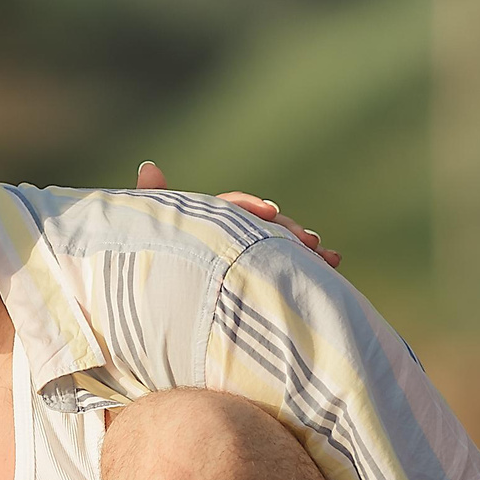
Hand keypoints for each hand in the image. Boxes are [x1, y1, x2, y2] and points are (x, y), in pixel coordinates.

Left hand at [134, 161, 336, 267]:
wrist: (152, 313)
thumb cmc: (150, 267)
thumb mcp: (146, 238)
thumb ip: (151, 205)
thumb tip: (149, 166)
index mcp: (206, 221)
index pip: (231, 207)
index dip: (250, 207)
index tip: (269, 212)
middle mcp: (231, 235)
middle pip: (264, 226)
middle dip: (288, 230)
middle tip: (309, 240)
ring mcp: (248, 258)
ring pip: (282, 247)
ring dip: (307, 247)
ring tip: (328, 256)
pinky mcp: (263, 278)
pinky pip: (290, 268)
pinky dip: (312, 266)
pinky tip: (333, 266)